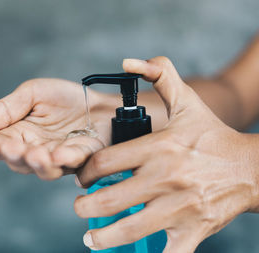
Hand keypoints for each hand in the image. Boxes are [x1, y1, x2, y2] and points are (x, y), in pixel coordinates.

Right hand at [0, 78, 113, 179]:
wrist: (98, 102)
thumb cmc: (64, 99)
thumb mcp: (32, 94)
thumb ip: (6, 109)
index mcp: (20, 136)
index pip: (1, 146)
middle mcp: (37, 151)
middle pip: (20, 162)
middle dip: (16, 156)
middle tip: (11, 148)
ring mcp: (60, 159)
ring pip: (46, 170)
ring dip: (39, 163)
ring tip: (36, 155)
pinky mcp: (84, 159)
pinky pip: (74, 163)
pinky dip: (67, 160)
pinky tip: (60, 154)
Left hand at [74, 57, 258, 251]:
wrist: (250, 168)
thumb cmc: (211, 137)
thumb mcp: (187, 102)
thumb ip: (161, 75)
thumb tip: (129, 62)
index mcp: (157, 148)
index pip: (104, 162)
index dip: (85, 172)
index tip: (83, 177)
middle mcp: (164, 178)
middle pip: (108, 199)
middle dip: (84, 206)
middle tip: (79, 206)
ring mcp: (178, 207)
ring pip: (129, 229)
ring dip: (102, 237)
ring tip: (90, 239)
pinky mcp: (193, 230)